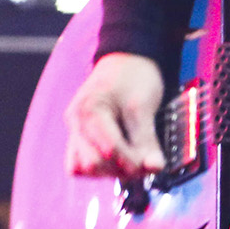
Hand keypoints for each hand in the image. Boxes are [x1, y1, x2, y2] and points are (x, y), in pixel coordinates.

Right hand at [64, 52, 165, 177]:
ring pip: (84, 167)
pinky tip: (118, 158)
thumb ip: (147, 139)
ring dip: (108, 171)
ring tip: (132, 160)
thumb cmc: (134, 75)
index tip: (151, 166)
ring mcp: (74, 129)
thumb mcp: (143, 104)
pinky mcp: (79, 135)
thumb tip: (155, 168)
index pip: (109, 150)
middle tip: (143, 164)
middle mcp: (75, 122)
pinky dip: (99, 166)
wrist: (127, 57)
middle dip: (119, 169)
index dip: (131, 162)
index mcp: (89, 111)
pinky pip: (81, 162)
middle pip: (92, 163)